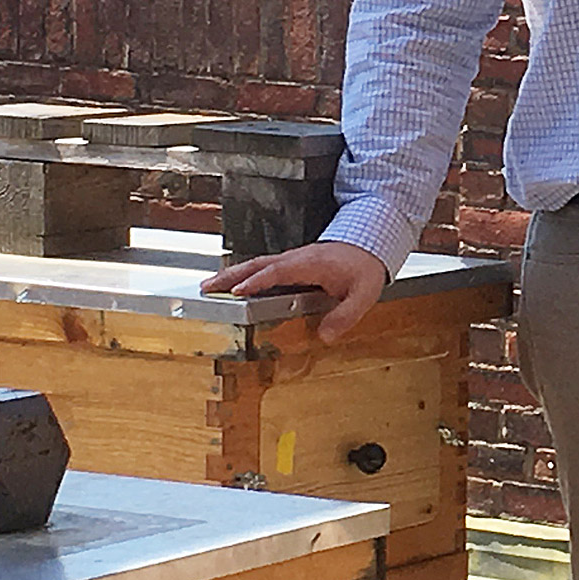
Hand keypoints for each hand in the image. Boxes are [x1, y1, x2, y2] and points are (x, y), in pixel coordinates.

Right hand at [201, 239, 390, 345]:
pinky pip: (264, 267)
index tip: (237, 291)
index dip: (257, 281)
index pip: (278, 271)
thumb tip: (325, 337)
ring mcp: (293, 259)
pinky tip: (234, 285)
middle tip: (207, 287)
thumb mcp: (363, 294)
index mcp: (310, 264)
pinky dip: (246, 274)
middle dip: (231, 275)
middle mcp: (296, 258)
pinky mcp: (293, 263)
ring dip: (233, 274)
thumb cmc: (365, 266)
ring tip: (210, 286)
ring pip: (257, 264)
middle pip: (257, 264)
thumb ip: (345, 316)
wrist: (370, 242)